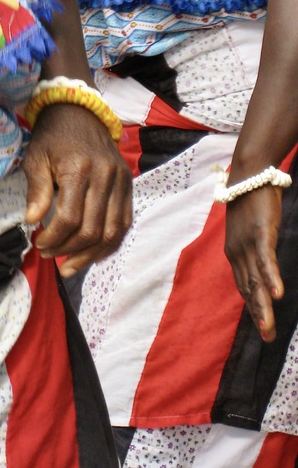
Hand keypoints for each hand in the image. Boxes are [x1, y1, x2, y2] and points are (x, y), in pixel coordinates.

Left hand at [22, 103, 131, 276]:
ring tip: (70, 265)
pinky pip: (124, 222)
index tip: (39, 244)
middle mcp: (105, 176)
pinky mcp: (128, 184)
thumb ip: (36, 191)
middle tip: (50, 256)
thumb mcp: (36, 158)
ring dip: (91, 254)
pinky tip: (92, 253)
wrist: (80, 111)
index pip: (70, 218)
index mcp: (79, 169)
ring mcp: (121, 180)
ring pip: (113, 231)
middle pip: (92, 229)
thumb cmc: (52, 136)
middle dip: (69, 250)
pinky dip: (109, 243)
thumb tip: (32, 221)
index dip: (54, 238)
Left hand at [224, 186, 283, 341]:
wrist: (248, 175)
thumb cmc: (250, 202)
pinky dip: (271, 279)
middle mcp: (237, 252)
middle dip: (258, 315)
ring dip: (262, 306)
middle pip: (248, 290)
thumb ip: (254, 250)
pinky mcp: (261, 234)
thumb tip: (262, 266)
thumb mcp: (249, 231)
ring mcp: (248, 244)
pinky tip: (278, 295)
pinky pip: (266, 261)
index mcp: (234, 253)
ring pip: (255, 281)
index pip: (243, 286)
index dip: (252, 307)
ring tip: (268, 328)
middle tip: (267, 338)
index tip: (261, 327)